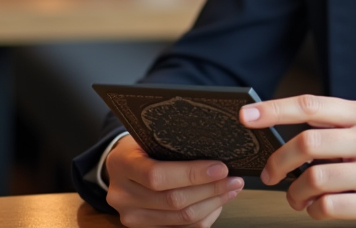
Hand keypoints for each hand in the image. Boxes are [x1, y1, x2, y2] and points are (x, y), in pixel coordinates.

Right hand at [104, 135, 244, 226]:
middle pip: (173, 200)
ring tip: (230, 189)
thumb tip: (216, 152)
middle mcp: (122, 195)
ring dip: (212, 204)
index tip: (221, 168)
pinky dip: (205, 216)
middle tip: (234, 179)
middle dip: (210, 190)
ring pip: (181, 219)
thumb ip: (174, 144)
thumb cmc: (141, 147)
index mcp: (122, 164)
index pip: (157, 175)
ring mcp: (132, 216)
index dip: (192, 174)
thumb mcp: (149, 137)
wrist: (122, 167)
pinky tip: (217, 203)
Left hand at [240, 95, 355, 227]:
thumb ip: (333, 129)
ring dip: (294, 193)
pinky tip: (317, 209)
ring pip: (314, 179)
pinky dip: (313, 210)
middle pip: (307, 143)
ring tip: (296, 198)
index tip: (246, 116)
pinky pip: (329, 206)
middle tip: (271, 174)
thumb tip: (279, 134)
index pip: (312, 105)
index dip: (274, 110)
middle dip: (278, 162)